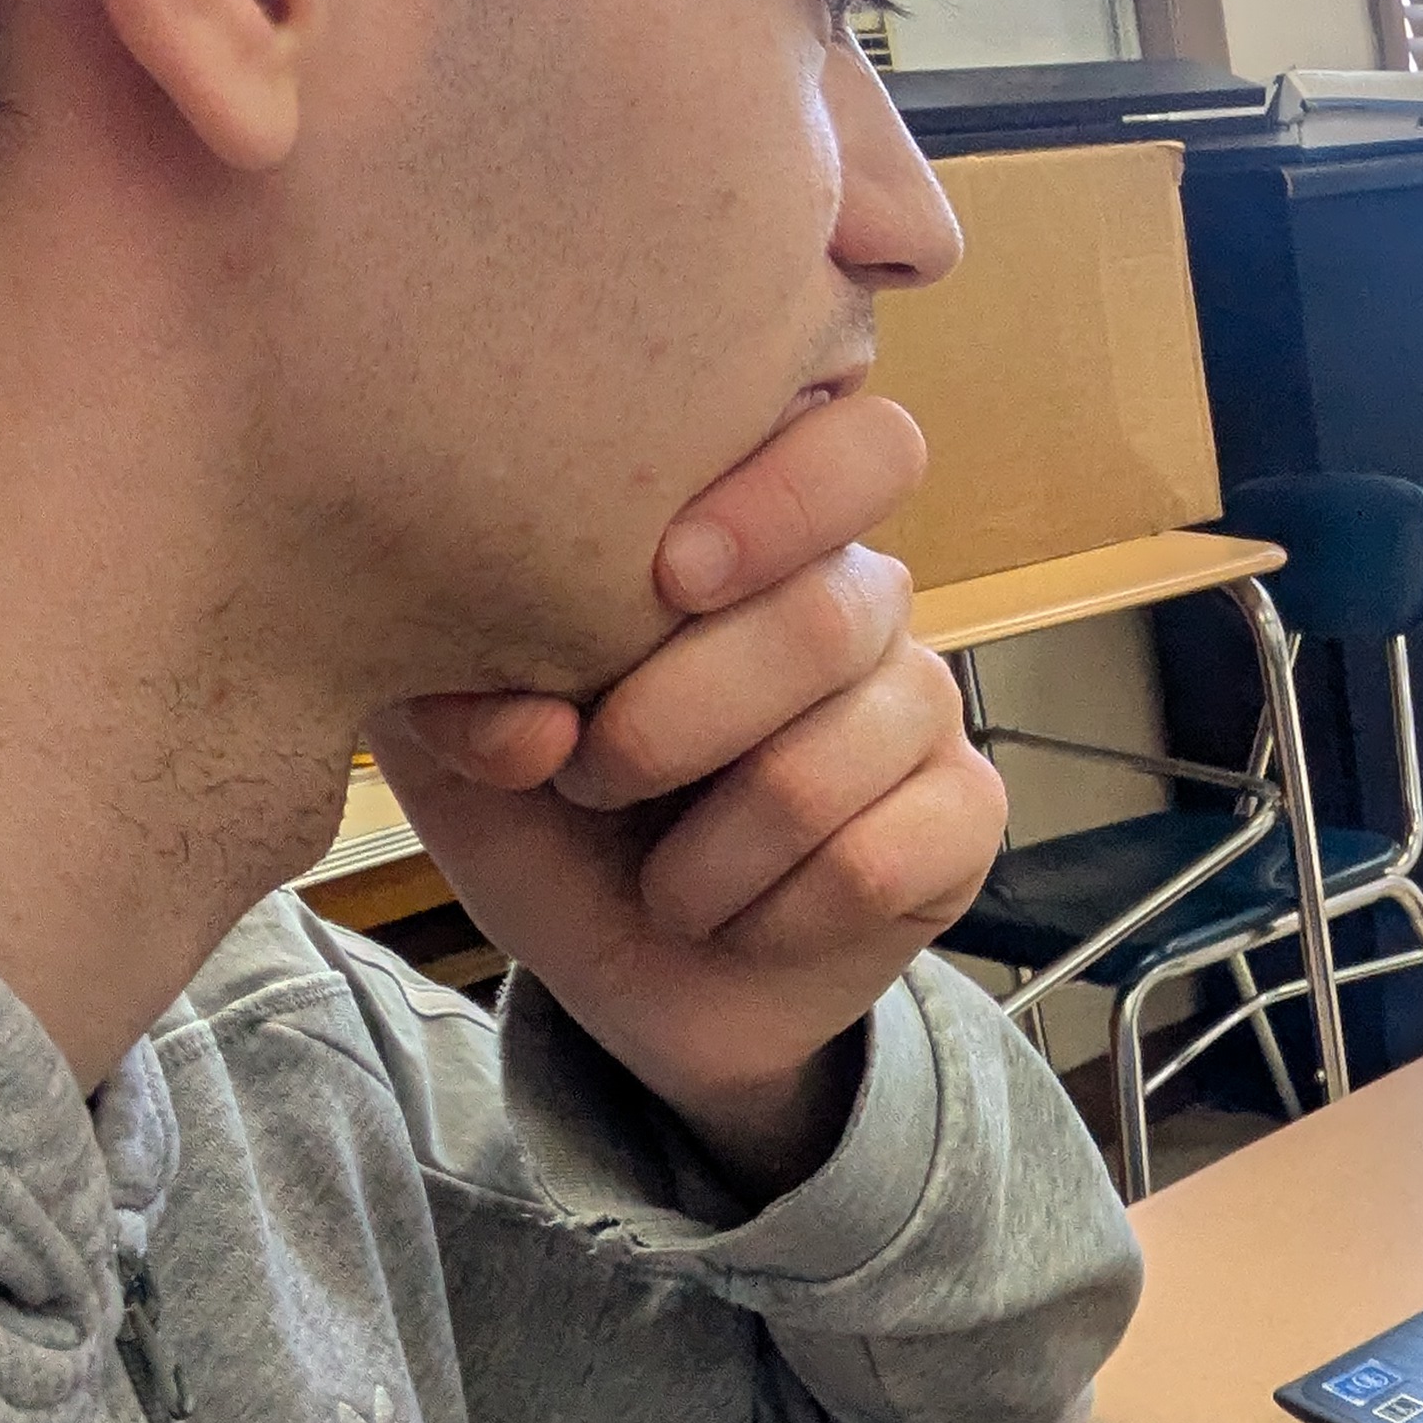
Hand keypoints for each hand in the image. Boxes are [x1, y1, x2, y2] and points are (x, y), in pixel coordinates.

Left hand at [368, 393, 1006, 1196]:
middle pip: (824, 620)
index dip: (787, 497)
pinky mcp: (967, 818)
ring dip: (701, 860)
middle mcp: (864, 603)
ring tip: (667, 881)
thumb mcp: (466, 746)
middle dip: (672, 725)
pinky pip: (871, 864)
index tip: (670, 575)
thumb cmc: (561, 826)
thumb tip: (534, 720)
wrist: (642, 975)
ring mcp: (926, 708)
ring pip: (823, 768)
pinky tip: (744, 918)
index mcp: (759, 542)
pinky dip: (771, 916)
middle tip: (595, 779)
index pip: (861, 447)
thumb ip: (455, 692)